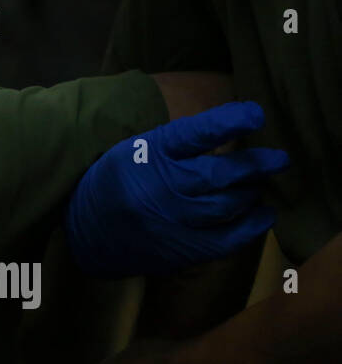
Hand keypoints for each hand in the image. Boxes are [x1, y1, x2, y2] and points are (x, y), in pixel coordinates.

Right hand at [66, 101, 289, 277]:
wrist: (85, 231)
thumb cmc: (116, 181)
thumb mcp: (134, 149)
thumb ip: (176, 143)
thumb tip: (228, 130)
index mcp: (147, 154)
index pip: (193, 134)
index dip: (228, 122)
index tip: (256, 114)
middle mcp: (161, 186)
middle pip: (220, 173)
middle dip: (255, 164)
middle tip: (278, 159)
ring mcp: (172, 220)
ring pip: (228, 205)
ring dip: (251, 193)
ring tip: (259, 185)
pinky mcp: (181, 248)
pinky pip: (227, 238)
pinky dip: (252, 226)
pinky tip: (264, 215)